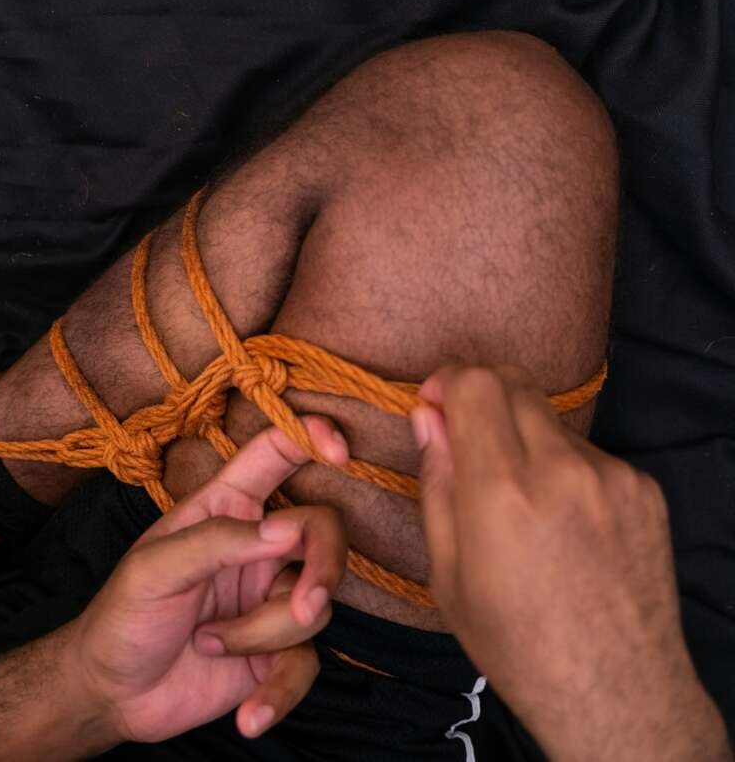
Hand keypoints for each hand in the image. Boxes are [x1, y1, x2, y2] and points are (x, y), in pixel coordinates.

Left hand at [63, 417, 348, 743]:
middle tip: (305, 604)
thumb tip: (287, 528)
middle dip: (322, 568)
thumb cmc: (124, 615)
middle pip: (323, 533)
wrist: (112, 693)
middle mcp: (257, 548)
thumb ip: (219, 541)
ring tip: (206, 644)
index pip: (277, 455)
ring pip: (313, 606)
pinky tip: (247, 717)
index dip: (311, 437)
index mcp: (225, 508)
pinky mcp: (276, 653)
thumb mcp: (154, 569)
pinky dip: (277, 694)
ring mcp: (269, 600)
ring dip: (261, 634)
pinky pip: (304, 668)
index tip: (341, 450)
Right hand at [412, 366, 730, 760]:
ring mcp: (611, 477)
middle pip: (514, 384)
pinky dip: (563, 468)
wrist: (615, 690)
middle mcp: (561, 470)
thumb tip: (427, 418)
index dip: (447, 381)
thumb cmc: (514, 642)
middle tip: (464, 432)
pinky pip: (588, 454)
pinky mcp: (644, 489)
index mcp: (502, 492)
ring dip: (522, 435)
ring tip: (518, 499)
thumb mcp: (446, 573)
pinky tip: (561, 522)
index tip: (433, 401)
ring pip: (550, 420)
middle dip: (480, 395)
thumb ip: (437, 484)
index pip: (475, 384)